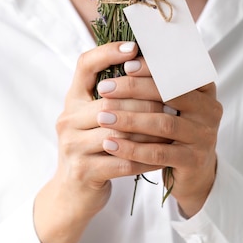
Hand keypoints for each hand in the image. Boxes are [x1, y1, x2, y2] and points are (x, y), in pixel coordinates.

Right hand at [33, 41, 164, 242]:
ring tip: (175, 127)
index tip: (134, 47)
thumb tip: (150, 66)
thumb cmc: (93, 148)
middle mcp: (67, 118)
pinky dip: (146, 158)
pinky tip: (164, 157)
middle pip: (111, 100)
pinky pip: (123, 161)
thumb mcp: (96, 117)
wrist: (72, 194)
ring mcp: (72, 145)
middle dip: (146, 101)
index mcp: (72, 99)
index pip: (85, 64)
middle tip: (175, 100)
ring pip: (120, 132)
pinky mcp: (83, 171)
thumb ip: (115, 95)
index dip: (108, 52)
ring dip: (150, 131)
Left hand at [97, 58, 221, 217]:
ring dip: (129, 119)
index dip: (152, 67)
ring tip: (102, 116)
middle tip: (105, 88)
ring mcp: (204, 136)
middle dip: (134, 89)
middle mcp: (210, 110)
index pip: (179, 70)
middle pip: (170, 94)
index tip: (125, 65)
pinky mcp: (194, 161)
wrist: (195, 172)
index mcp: (204, 89)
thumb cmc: (176, 130)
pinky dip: (132, 148)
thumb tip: (124, 56)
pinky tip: (110, 144)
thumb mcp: (173, 104)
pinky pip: (159, 153)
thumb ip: (158, 82)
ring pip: (163, 123)